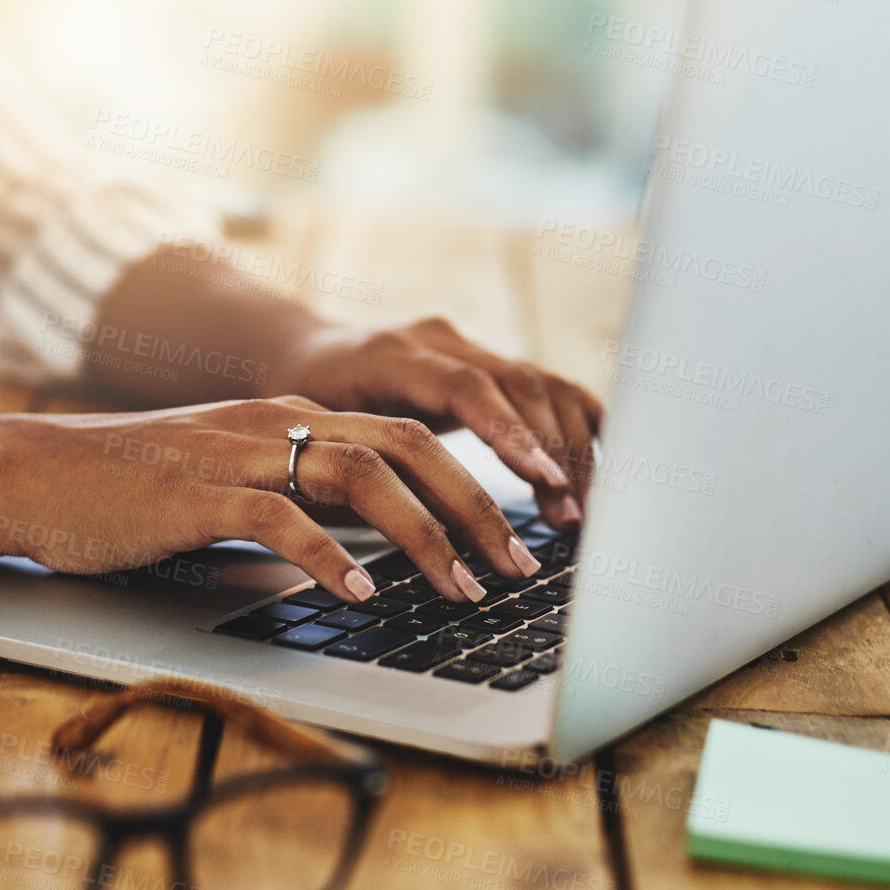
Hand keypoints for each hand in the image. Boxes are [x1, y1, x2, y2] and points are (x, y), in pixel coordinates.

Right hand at [0, 396, 546, 604]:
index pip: (405, 437)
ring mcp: (234, 454)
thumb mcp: (226, 483)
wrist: (31, 474)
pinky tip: (361, 593)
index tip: (516, 535)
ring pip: (356, 475)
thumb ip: (293, 499)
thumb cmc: (127, 490)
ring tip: (462, 587)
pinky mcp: (193, 495)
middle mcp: (273, 423)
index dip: (473, 481)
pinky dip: (330, 555)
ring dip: (422, 533)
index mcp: (288, 417)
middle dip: (474, 506)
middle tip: (518, 568)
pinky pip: (279, 517)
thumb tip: (364, 549)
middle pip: (403, 447)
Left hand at [266, 318, 601, 530]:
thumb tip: (391, 549)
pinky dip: (576, 424)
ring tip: (577, 516)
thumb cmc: (295, 411)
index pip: (464, 387)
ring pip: (541, 385)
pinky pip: (545, 385)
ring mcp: (464, 344)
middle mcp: (434, 340)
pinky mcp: (485, 359)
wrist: (298, 357)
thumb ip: (351, 477)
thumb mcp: (309, 440)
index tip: (544, 482)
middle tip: (570, 523)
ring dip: (569, 449)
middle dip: (553, 456)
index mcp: (388, 355)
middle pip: (517, 386)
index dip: (509, 434)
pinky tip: (595, 471)